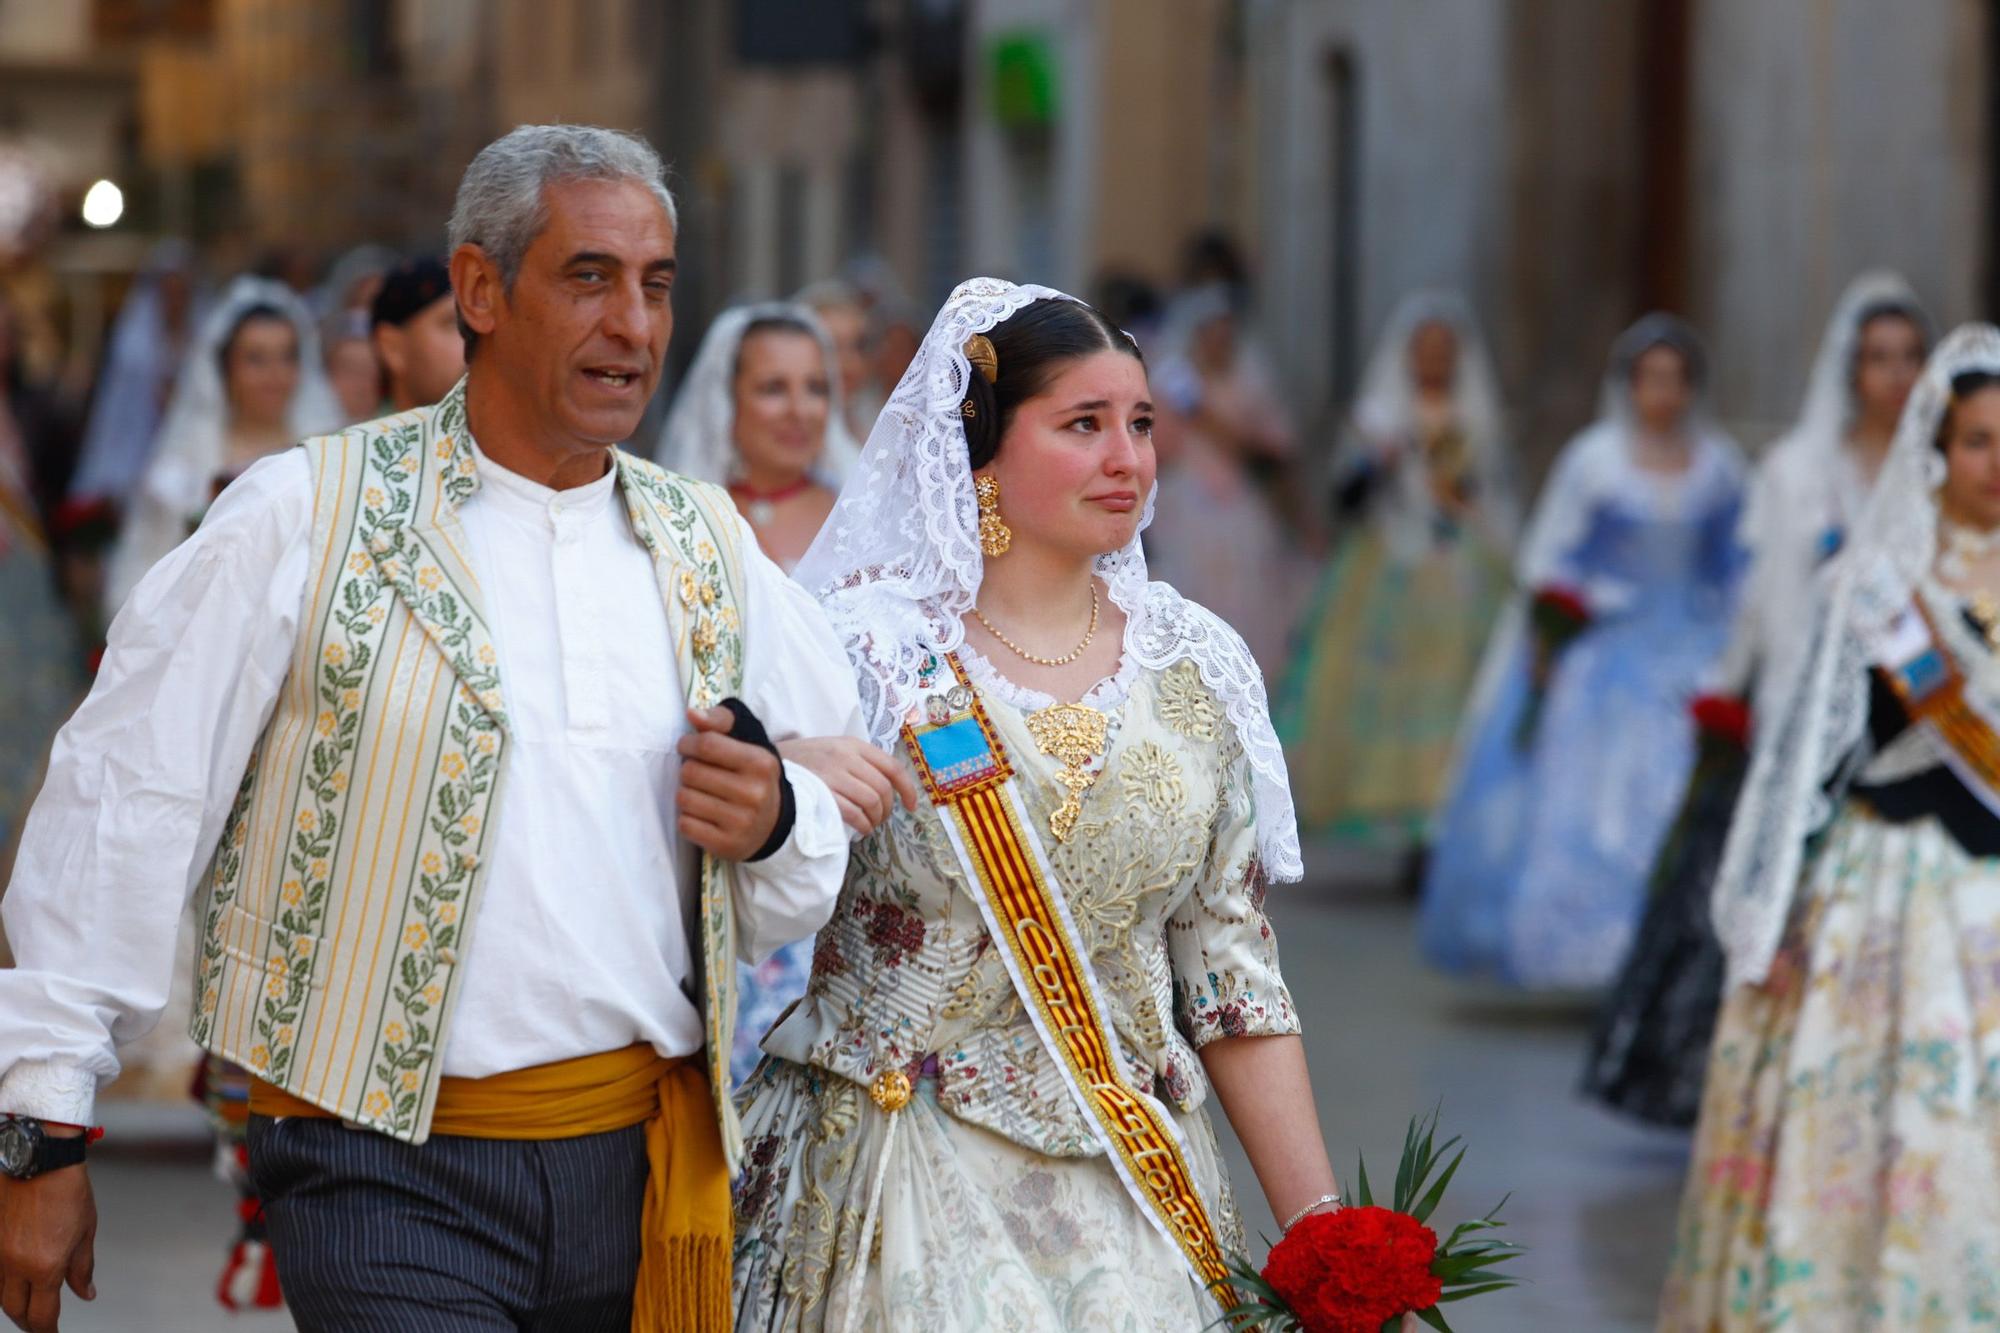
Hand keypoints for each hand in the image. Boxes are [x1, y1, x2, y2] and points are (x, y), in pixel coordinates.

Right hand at [0, 1164, 95, 1332]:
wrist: (39, 1159)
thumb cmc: (67, 1189)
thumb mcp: (86, 1230)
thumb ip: (82, 1268)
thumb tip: (86, 1294)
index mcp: (45, 1266)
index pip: (43, 1314)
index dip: (48, 1330)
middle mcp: (15, 1265)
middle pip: (15, 1310)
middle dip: (29, 1322)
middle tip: (41, 1325)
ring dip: (13, 1305)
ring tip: (28, 1307)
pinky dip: (2, 1285)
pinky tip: (12, 1284)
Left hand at [676, 706, 782, 860]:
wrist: (774, 823)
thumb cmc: (752, 777)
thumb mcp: (748, 743)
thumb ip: (721, 721)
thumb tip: (691, 713)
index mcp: (761, 763)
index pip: (707, 744)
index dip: (688, 744)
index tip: (688, 747)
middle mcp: (754, 793)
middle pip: (691, 772)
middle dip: (687, 770)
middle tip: (698, 774)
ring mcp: (741, 822)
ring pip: (684, 799)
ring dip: (686, 794)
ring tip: (701, 794)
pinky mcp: (727, 845)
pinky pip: (685, 825)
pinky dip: (688, 818)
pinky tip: (703, 815)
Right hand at [777, 737, 918, 835]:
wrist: (763, 765)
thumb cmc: (800, 762)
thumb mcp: (830, 750)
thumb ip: (856, 762)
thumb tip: (885, 787)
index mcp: (852, 745)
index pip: (891, 766)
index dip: (907, 788)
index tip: (912, 805)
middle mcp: (845, 757)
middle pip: (883, 788)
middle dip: (887, 810)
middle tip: (880, 819)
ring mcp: (833, 774)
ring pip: (871, 802)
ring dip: (875, 819)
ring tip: (868, 825)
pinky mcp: (822, 793)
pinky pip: (854, 814)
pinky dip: (862, 825)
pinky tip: (859, 830)